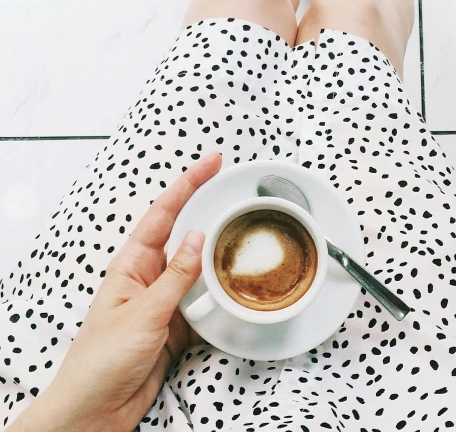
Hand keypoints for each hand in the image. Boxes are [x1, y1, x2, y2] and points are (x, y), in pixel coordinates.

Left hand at [9, 152, 221, 431]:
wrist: (97, 410)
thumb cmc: (102, 360)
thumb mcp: (144, 312)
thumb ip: (176, 275)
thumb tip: (199, 237)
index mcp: (133, 263)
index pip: (164, 212)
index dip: (188, 184)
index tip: (211, 163)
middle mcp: (150, 275)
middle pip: (185, 233)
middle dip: (208, 209)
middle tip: (234, 188)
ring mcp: (165, 299)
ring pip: (199, 267)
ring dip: (219, 256)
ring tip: (243, 239)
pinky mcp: (177, 323)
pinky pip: (204, 299)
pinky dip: (221, 293)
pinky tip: (235, 288)